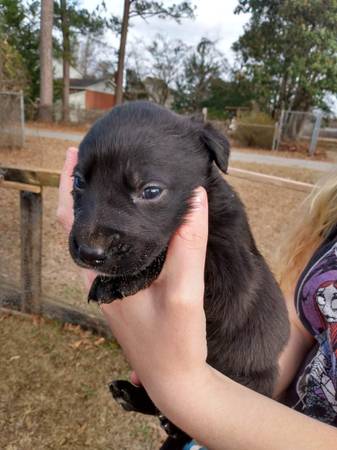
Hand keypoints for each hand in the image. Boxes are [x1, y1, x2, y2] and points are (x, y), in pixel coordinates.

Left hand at [57, 147, 208, 408]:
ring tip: (116, 181)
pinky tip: (138, 221)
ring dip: (102, 209)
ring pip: (99, 239)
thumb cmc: (175, 343)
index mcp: (101, 278)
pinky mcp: (127, 293)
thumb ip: (188, 245)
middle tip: (98, 160)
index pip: (71, 223)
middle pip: (81, 227)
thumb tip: (194, 199)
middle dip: (83, 191)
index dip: (69, 186)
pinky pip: (117, 252)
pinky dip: (120, 229)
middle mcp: (100, 280)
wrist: (177, 381)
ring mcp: (112, 287)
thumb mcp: (184, 292)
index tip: (75, 154)